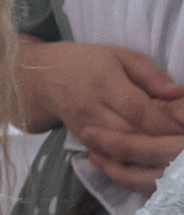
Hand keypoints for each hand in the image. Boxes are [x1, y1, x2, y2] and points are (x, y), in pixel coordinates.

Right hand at [20, 38, 183, 191]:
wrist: (44, 76)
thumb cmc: (89, 62)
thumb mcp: (122, 57)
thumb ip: (151, 75)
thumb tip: (178, 94)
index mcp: (103, 82)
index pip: (139, 110)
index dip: (166, 123)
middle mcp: (91, 107)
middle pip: (132, 134)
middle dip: (161, 142)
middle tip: (180, 144)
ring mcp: (84, 126)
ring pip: (121, 149)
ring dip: (148, 152)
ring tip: (168, 150)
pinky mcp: (81, 140)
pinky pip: (110, 155)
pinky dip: (130, 158)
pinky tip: (147, 156)